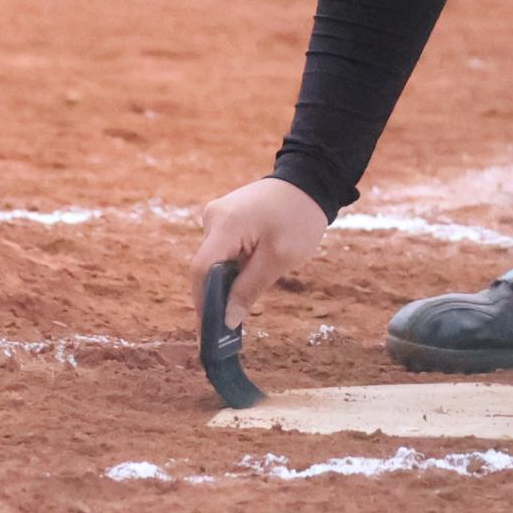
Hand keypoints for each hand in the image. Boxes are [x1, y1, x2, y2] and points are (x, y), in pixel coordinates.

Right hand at [190, 176, 329, 332]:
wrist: (310, 180)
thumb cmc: (299, 218)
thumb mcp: (279, 259)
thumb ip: (248, 289)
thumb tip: (226, 320)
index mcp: (225, 225)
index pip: (202, 270)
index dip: (204, 303)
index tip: (210, 332)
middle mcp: (213, 218)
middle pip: (206, 267)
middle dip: (216, 297)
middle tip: (227, 330)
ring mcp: (217, 216)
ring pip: (214, 260)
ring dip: (227, 282)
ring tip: (241, 304)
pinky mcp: (225, 217)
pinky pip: (222, 250)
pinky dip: (232, 267)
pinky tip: (248, 278)